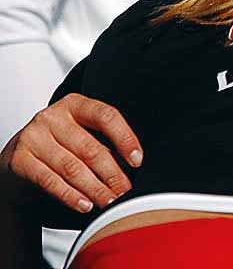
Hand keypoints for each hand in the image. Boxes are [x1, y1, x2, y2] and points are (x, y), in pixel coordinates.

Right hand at [0, 93, 141, 212]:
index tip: (137, 160)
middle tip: (123, 190)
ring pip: (72, 167)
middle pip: (90, 148)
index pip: (106, 117)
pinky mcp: (20, 159)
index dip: (125, 139)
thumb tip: (129, 166)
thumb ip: (103, 141)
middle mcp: (52, 117)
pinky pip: (50, 181)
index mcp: (75, 105)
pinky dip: (71, 195)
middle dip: (112, 173)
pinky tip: (85, 204)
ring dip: (94, 188)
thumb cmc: (59, 143)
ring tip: (108, 200)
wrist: (19, 156)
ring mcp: (34, 137)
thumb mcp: (81, 132)